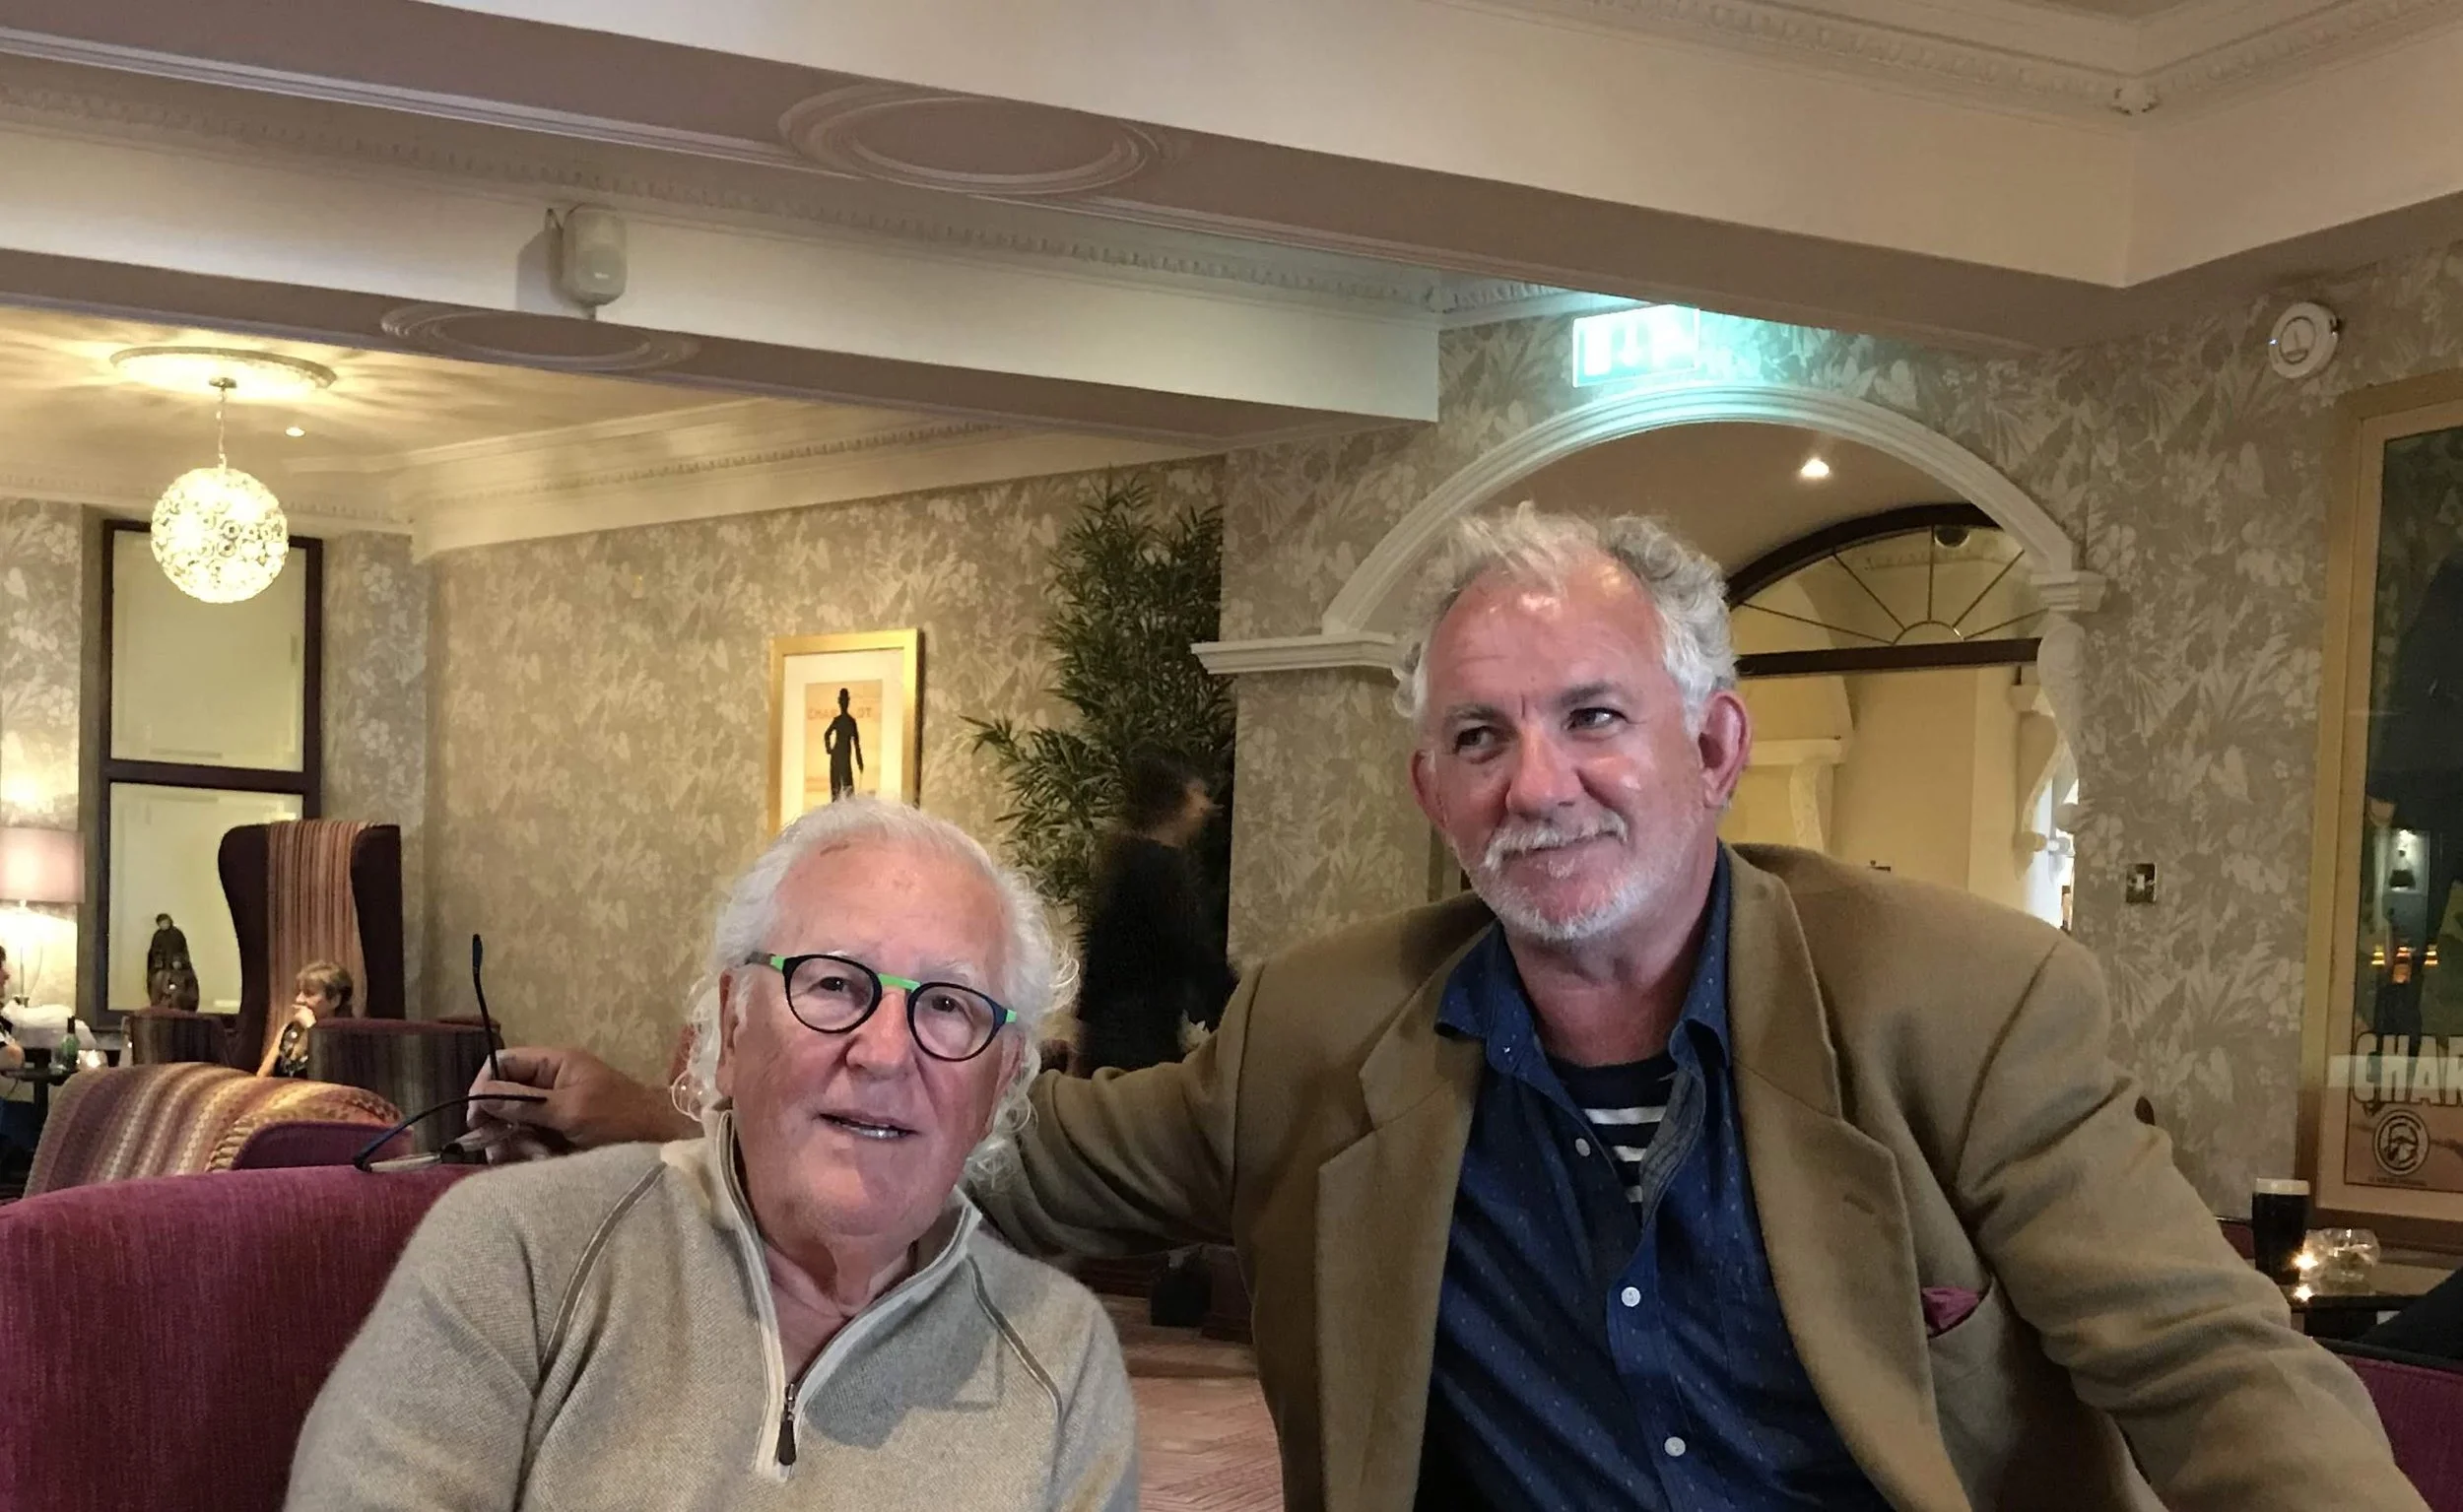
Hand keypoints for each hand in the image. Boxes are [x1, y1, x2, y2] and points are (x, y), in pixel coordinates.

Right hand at [459, 1045, 698, 1163]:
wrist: (659, 1145)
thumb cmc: (620, 1118)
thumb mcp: (572, 1108)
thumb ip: (526, 1102)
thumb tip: (481, 1094)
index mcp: (556, 1064)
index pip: (504, 1062)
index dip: (484, 1085)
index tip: (476, 1117)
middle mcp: (550, 1084)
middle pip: (503, 1098)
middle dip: (500, 1123)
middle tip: (501, 1147)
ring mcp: (554, 1111)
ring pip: (513, 1125)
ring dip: (514, 1143)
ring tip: (535, 1156)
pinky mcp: (558, 1136)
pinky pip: (528, 1143)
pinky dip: (528, 1154)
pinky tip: (540, 1162)